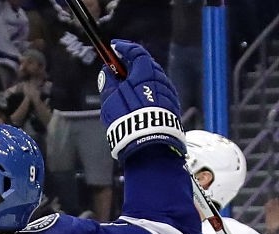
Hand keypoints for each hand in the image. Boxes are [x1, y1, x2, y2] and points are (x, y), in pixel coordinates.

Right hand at [98, 40, 183, 160]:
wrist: (150, 141)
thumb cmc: (128, 117)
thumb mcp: (111, 99)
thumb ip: (109, 82)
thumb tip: (107, 71)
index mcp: (145, 72)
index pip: (136, 52)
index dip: (124, 48)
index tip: (114, 47)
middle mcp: (160, 78)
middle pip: (146, 65)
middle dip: (132, 64)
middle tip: (118, 68)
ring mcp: (168, 92)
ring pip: (153, 79)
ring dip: (140, 79)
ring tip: (127, 88)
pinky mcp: (172, 106)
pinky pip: (158, 92)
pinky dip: (148, 91)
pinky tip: (139, 101)